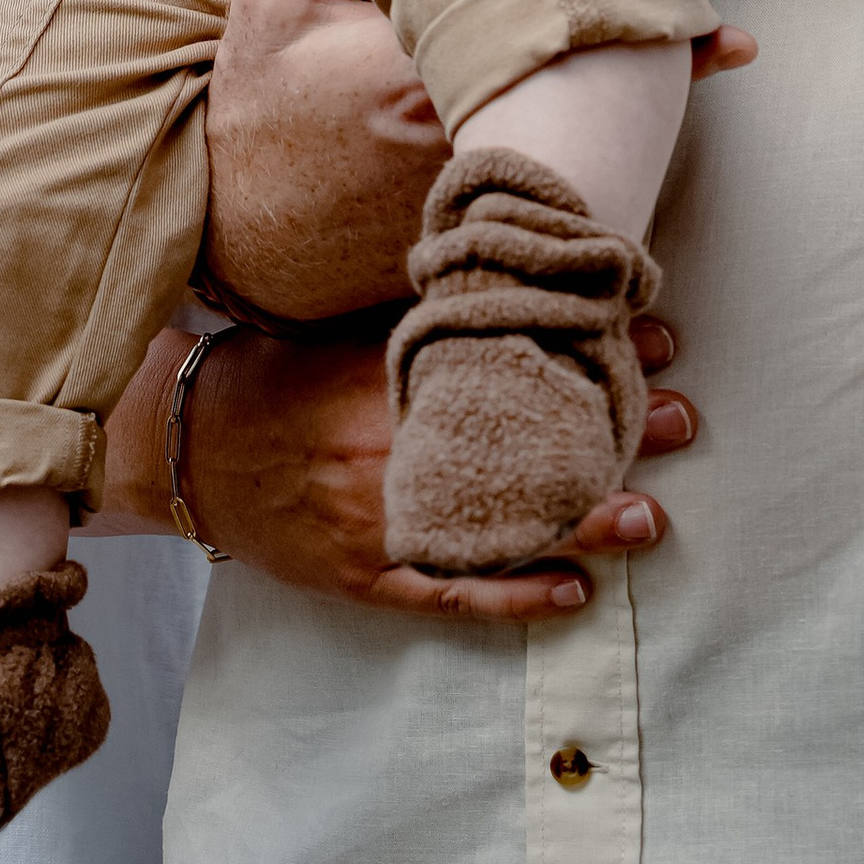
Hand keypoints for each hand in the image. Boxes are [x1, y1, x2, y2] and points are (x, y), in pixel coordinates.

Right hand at [177, 317, 696, 620]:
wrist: (183, 449)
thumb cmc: (269, 377)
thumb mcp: (336, 326)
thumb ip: (415, 313)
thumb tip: (503, 267)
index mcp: (385, 378)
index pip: (503, 362)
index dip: (578, 351)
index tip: (646, 333)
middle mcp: (389, 450)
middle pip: (517, 444)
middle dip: (604, 433)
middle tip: (680, 417)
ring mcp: (379, 520)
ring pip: (496, 527)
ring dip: (581, 524)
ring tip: (653, 517)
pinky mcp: (367, 575)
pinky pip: (452, 594)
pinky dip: (516, 596)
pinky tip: (577, 593)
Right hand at [205, 0, 753, 328]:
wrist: (246, 242)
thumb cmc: (260, 112)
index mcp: (420, 56)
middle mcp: (471, 123)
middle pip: (585, 66)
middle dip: (651, 32)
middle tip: (718, 1)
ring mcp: (488, 180)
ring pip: (590, 127)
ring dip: (647, 90)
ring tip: (717, 49)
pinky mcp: (491, 220)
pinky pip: (575, 175)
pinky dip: (619, 146)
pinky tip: (663, 130)